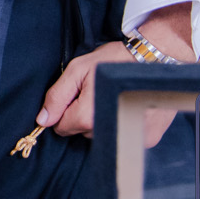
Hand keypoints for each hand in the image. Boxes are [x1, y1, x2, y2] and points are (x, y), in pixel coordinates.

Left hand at [37, 4, 193, 144]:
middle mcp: (110, 132)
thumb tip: (43, 120)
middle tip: (96, 92)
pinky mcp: (148, 139)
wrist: (156, 59)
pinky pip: (122, 136)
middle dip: (83, 115)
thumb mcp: (77, 70)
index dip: (64, 110)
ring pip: (102, 135)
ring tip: (111, 97)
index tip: (77, 95)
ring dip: (101, 120)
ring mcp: (131, 137)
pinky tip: (126, 105)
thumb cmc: (113, 61)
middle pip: (82, 132)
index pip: (62, 128)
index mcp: (89, 117)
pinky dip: (120, 123)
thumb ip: (57, 97)